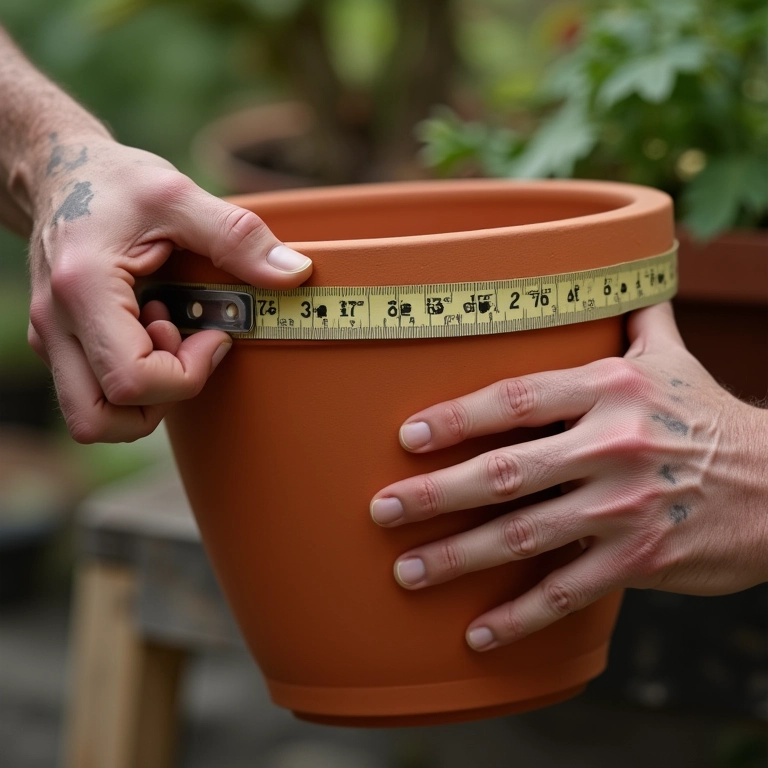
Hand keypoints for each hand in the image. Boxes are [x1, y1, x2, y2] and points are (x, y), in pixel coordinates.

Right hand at [26, 136, 311, 441]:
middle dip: (163, 398)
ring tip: (166, 337)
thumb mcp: (178, 196)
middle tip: (185, 343)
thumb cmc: (112, 182)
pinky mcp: (61, 344)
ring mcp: (52, 340)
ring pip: (93, 418)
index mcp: (83, 291)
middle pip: (103, 418)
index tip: (215, 336)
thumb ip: (237, 236)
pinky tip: (149, 332)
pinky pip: (95, 393)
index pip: (132, 382)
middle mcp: (56, 326)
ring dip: (145, 398)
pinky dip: (133, 381)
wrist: (59, 172)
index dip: (188, 374)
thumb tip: (294, 273)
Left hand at [370, 302, 767, 651]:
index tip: (405, 436)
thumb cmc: (710, 416)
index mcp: (609, 389)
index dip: (456, 418)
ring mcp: (623, 507)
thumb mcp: (672, 357)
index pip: (515, 399)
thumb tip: (612, 266)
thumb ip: (633, 316)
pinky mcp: (640, 559)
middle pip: (504, 472)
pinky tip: (477, 633)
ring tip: (406, 572)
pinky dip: (520, 617)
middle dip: (434, 493)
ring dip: (458, 557)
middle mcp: (610, 445)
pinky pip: (567, 592)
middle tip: (380, 509)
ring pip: (523, 535)